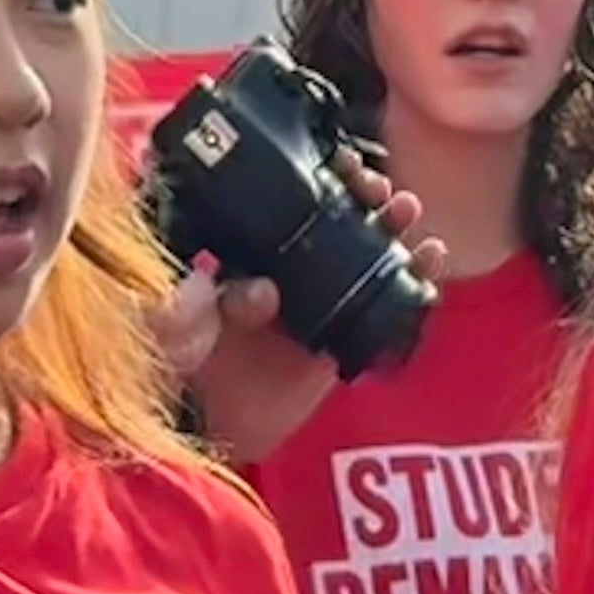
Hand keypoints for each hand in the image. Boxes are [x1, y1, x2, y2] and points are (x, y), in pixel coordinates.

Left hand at [151, 167, 442, 464]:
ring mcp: (311, 304)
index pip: (281, 203)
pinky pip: (380, 308)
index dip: (312, 180)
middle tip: (374, 186)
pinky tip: (430, 260)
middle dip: (357, 196)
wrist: (197, 427)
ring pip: (361, 254)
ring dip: (388, 227)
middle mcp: (280, 270)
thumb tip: (223, 282)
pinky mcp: (337, 342)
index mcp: (237, 252)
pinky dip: (410, 282)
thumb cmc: (172, 363)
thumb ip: (179, 306)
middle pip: (330, 219)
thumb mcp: (163, 325)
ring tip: (405, 210)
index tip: (334, 166)